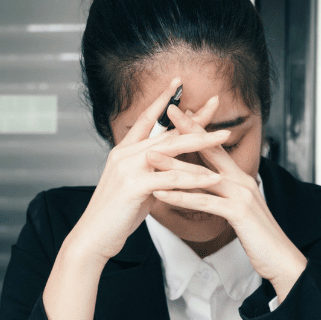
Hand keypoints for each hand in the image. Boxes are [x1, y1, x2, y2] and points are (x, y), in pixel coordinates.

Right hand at [70, 78, 230, 262]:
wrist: (95, 235)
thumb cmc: (117, 214)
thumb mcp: (136, 187)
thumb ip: (152, 172)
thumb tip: (168, 168)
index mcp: (125, 150)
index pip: (148, 119)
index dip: (163, 100)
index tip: (179, 83)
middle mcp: (125, 153)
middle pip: (166, 131)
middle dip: (193, 117)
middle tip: (216, 102)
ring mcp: (129, 168)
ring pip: (171, 151)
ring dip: (201, 143)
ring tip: (225, 137)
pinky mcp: (135, 186)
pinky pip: (171, 179)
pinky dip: (194, 178)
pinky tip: (214, 177)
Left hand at [149, 103, 307, 299]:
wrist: (282, 258)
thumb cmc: (261, 238)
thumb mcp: (242, 211)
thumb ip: (227, 196)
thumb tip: (210, 189)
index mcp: (242, 179)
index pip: (216, 148)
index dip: (198, 129)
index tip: (179, 113)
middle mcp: (242, 181)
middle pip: (209, 151)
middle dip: (185, 132)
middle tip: (163, 116)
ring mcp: (241, 195)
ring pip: (202, 176)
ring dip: (173, 165)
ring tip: (149, 156)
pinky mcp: (238, 212)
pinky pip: (205, 202)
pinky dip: (181, 197)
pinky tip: (161, 195)